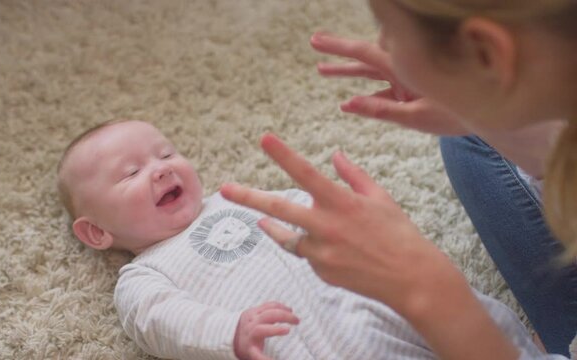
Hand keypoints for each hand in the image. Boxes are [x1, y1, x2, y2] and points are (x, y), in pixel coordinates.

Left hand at [221, 134, 459, 314]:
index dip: (283, 155)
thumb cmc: (398, 233)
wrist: (410, 278)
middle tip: (224, 188)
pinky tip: (324, 246)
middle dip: (248, 196)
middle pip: (278, 207)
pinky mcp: (320, 271)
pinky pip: (305, 254)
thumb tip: (335, 155)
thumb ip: (353, 175)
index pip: (306, 173)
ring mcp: (320, 252)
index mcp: (341, 202)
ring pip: (286, 236)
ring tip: (259, 218)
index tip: (264, 139)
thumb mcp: (380, 198)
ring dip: (272, 226)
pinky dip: (308, 246)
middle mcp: (326, 226)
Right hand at [233, 302, 299, 359]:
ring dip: (275, 329)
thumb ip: (269, 312)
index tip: (292, 312)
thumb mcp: (255, 316)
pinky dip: (265, 358)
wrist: (228, 341)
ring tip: (287, 330)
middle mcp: (250, 323)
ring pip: (261, 330)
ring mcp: (249, 336)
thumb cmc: (248, 328)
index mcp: (252, 313)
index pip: (270, 306)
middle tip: (297, 320)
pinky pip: (257, 354)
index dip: (283, 307)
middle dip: (284, 316)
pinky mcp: (249, 350)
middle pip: (268, 315)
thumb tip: (289, 309)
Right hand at [311, 32, 467, 135]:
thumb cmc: (457, 114)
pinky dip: (366, 94)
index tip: (316, 41)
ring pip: (371, 70)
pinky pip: (383, 89)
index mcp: (404, 68)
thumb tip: (348, 104)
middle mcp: (403, 68)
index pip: (364, 53)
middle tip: (314, 43)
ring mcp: (407, 77)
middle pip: (364, 56)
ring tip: (322, 70)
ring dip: (348, 71)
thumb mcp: (417, 117)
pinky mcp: (412, 89)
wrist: (489, 113)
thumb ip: (381, 110)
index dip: (338, 47)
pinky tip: (347, 103)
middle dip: (338, 52)